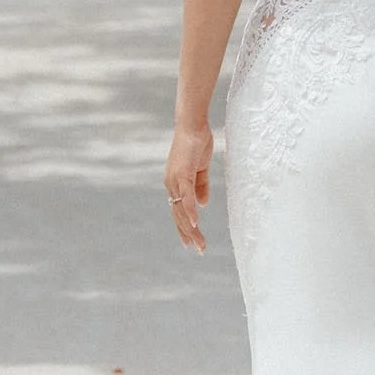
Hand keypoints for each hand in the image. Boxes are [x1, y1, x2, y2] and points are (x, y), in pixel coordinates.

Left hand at [164, 122, 212, 252]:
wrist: (192, 124)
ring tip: (200, 243)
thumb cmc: (197, 142)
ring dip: (192, 228)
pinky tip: (196, 222)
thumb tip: (202, 205)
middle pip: (179, 215)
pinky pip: (186, 195)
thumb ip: (201, 186)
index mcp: (175, 184)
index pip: (178, 211)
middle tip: (200, 250)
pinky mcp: (182, 173)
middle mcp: (171, 184)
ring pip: (182, 210)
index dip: (184, 228)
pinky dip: (190, 209)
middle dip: (189, 234)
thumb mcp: (201, 168)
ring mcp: (175, 180)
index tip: (190, 243)